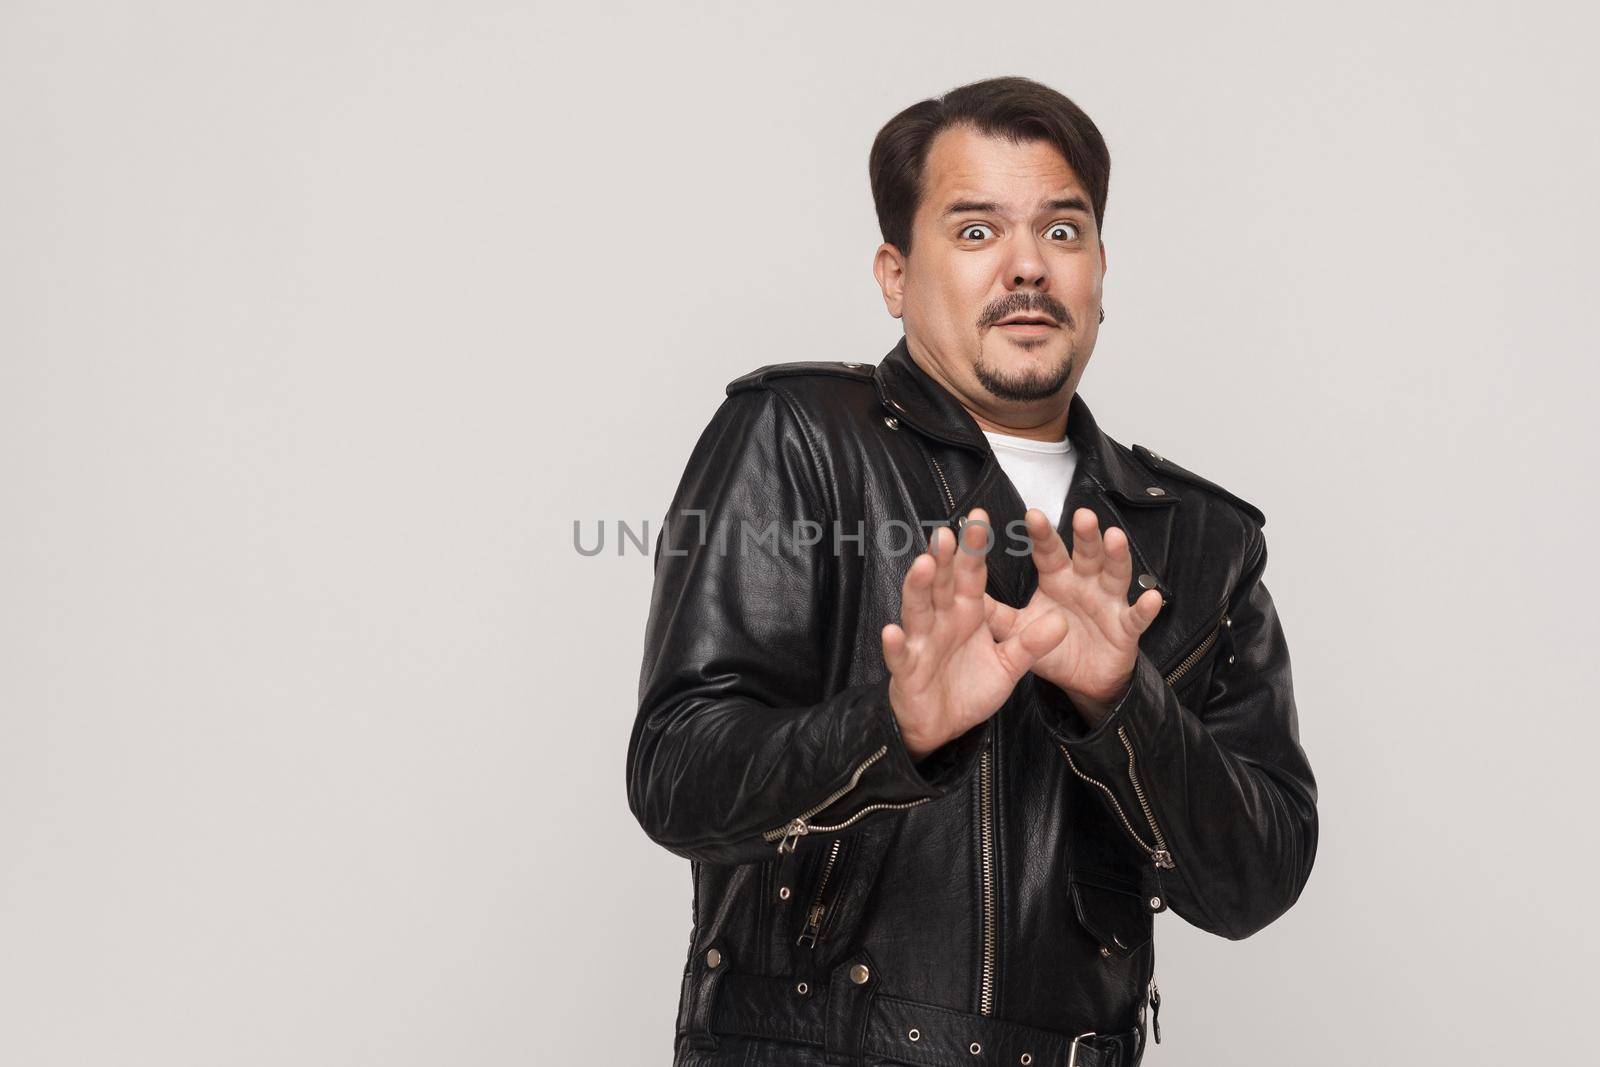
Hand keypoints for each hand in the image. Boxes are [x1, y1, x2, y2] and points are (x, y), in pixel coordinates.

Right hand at [882, 508, 1068, 760]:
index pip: (971, 574)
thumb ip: (1031, 643)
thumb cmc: (969, 687)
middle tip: (950, 532)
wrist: (942, 727)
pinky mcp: (906, 671)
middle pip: (942, 583)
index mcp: (967, 612)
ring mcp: (920, 643)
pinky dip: (895, 645)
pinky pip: (900, 656)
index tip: (981, 518)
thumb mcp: (1008, 666)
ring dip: (918, 588)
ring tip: (924, 565)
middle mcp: (941, 620)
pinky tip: (893, 632)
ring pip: (917, 610)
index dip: (975, 547)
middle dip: (946, 558)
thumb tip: (1062, 621)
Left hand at [984, 507, 1163, 728]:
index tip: (1031, 514)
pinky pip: (1137, 618)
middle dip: (1084, 535)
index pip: (1048, 551)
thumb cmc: (1051, 645)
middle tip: (1081, 515)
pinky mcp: (1126, 629)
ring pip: (1115, 573)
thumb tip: (956, 591)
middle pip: (1085, 553)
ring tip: (1114, 537)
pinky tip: (1153, 597)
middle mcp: (1085, 582)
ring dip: (1116, 556)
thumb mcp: (1017, 630)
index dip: (1042, 534)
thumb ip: (993, 613)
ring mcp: (1109, 602)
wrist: (1083, 681)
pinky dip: (1146, 608)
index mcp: (1057, 578)